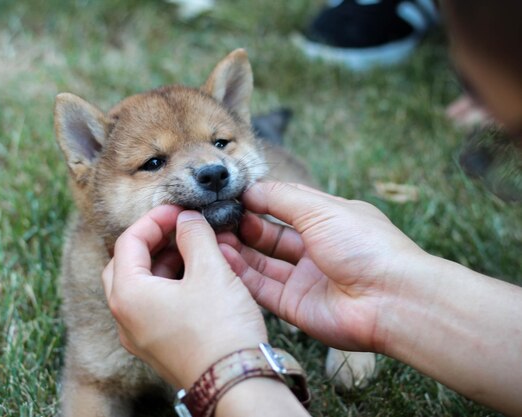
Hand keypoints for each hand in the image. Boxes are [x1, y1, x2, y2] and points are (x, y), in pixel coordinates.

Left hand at [102, 206, 266, 388]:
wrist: (236, 385)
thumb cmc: (220, 329)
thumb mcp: (210, 271)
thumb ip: (195, 235)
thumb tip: (187, 219)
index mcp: (128, 295)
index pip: (128, 241)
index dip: (155, 219)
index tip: (180, 210)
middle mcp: (125, 318)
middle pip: (126, 264)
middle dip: (154, 242)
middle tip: (180, 230)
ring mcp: (140, 336)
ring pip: (142, 287)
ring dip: (164, 263)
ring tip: (196, 251)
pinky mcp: (159, 347)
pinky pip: (154, 307)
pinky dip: (171, 286)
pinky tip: (200, 279)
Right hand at [217, 182, 426, 351]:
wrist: (392, 299)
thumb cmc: (365, 246)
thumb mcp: (321, 209)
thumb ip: (282, 198)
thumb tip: (249, 189)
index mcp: (328, 221)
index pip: (285, 206)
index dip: (259, 200)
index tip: (230, 196)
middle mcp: (315, 250)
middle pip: (270, 236)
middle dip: (244, 226)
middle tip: (216, 218)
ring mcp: (305, 279)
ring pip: (262, 262)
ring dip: (237, 249)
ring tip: (211, 236)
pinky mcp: (295, 307)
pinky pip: (262, 288)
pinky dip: (241, 273)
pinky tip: (222, 256)